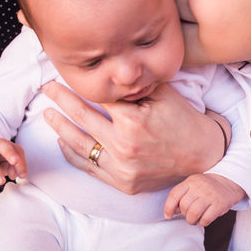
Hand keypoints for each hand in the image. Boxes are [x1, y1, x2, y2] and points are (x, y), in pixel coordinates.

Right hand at [0, 139, 26, 185]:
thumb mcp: (9, 165)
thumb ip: (15, 168)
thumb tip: (18, 174)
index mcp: (5, 145)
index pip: (15, 148)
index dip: (20, 160)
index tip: (22, 174)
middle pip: (1, 144)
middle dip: (9, 153)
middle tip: (14, 163)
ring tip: (0, 182)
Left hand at [41, 82, 224, 193]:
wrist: (203, 155)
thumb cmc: (184, 120)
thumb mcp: (163, 94)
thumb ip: (136, 83)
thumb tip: (111, 68)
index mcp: (133, 119)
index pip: (98, 97)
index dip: (79, 84)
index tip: (63, 74)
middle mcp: (123, 145)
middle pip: (82, 117)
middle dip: (60, 99)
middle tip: (46, 88)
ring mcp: (121, 167)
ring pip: (80, 145)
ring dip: (60, 127)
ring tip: (48, 115)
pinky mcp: (122, 183)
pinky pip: (89, 168)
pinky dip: (73, 154)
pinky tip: (62, 141)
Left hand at [165, 173, 244, 225]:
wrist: (228, 182)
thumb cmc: (206, 187)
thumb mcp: (192, 186)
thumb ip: (181, 196)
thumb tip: (171, 212)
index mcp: (190, 181)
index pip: (174, 195)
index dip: (168, 208)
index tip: (168, 216)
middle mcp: (200, 187)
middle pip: (184, 206)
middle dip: (184, 214)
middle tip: (190, 215)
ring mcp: (210, 195)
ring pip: (193, 214)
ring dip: (192, 221)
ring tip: (195, 219)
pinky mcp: (219, 204)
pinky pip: (206, 219)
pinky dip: (203, 222)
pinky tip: (205, 219)